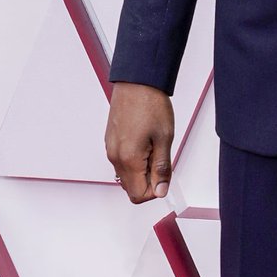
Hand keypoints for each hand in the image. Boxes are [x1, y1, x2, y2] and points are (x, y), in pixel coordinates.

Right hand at [105, 82, 174, 203]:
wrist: (137, 81)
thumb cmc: (150, 103)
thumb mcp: (164, 137)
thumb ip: (162, 168)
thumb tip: (161, 190)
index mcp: (128, 159)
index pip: (138, 195)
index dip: (155, 190)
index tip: (165, 176)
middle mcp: (115, 156)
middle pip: (131, 187)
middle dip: (149, 179)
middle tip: (161, 158)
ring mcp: (111, 148)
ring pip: (126, 174)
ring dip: (142, 168)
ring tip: (154, 145)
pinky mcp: (111, 140)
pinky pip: (122, 160)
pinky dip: (134, 158)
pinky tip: (145, 140)